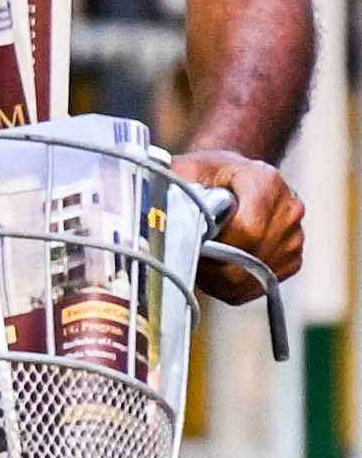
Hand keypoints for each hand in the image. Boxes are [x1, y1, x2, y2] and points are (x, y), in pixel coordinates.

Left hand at [173, 147, 303, 295]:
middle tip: (195, 255)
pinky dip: (237, 285)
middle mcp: (288, 207)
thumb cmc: (209, 175)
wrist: (232, 176)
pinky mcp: (293, 256)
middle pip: (251, 258)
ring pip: (256, 277)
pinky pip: (262, 285)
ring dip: (225, 278)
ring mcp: (295, 234)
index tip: (195, 243)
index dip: (216, 245)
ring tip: (208, 258)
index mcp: (264, 181)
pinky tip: (222, 267)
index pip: (247, 230)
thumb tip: (163, 217)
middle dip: (216, 265)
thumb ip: (176, 191)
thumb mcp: (186, 171)